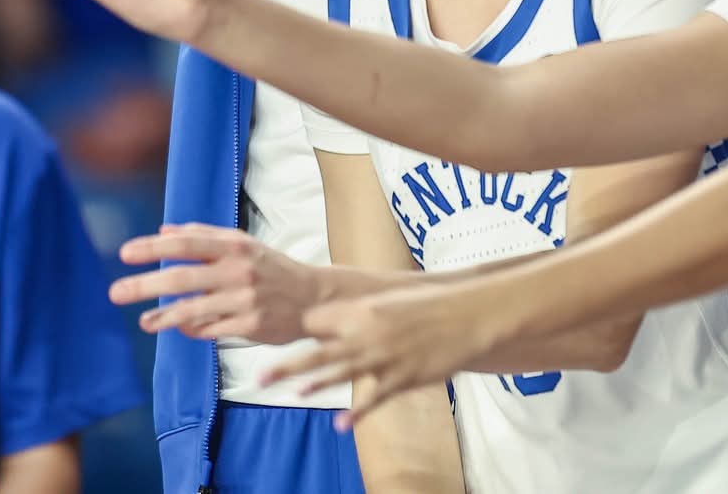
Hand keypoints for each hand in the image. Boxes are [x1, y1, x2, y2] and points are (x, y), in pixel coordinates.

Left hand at [110, 224, 327, 342]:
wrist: (314, 299)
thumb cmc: (272, 269)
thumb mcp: (243, 245)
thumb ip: (204, 236)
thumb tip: (163, 231)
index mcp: (235, 246)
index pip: (187, 244)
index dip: (154, 248)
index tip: (125, 253)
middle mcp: (238, 271)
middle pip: (182, 277)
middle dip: (145, 285)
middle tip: (115, 292)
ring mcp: (243, 301)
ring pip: (192, 310)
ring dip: (163, 316)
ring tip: (144, 321)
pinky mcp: (249, 327)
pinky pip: (209, 330)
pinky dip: (191, 329)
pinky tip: (179, 328)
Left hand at [272, 283, 503, 428]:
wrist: (468, 315)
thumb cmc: (431, 306)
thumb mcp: (391, 302)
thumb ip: (362, 314)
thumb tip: (337, 322)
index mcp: (364, 311)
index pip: (319, 322)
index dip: (304, 331)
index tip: (288, 340)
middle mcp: (369, 334)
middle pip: (319, 352)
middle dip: (287, 365)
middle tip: (259, 377)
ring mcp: (385, 357)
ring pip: (342, 373)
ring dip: (315, 385)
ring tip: (294, 393)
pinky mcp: (403, 377)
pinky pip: (374, 397)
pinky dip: (356, 413)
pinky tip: (340, 425)